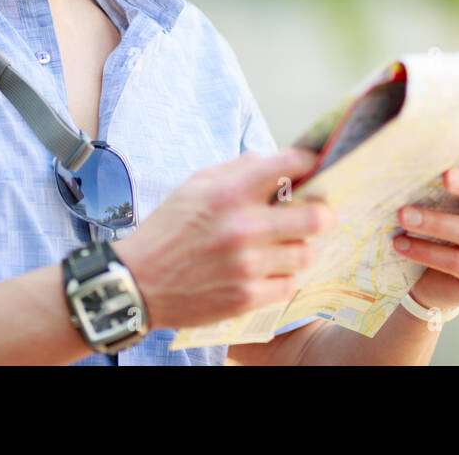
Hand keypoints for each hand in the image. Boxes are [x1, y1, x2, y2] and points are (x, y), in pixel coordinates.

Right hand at [111, 147, 335, 330]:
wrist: (137, 282)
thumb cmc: (169, 229)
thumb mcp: (196, 185)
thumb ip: (239, 169)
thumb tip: (277, 160)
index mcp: (230, 192)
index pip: (291, 166)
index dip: (311, 163)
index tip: (314, 167)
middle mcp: (243, 227)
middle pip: (317, 217)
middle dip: (322, 213)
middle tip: (316, 214)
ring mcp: (247, 265)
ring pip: (306, 254)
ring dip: (298, 248)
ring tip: (281, 246)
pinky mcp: (247, 297)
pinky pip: (289, 284)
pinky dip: (282, 277)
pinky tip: (266, 270)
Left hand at [394, 167, 458, 315]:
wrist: (434, 279)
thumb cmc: (438, 230)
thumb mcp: (442, 204)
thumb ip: (441, 185)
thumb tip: (415, 161)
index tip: (458, 159)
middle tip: (444, 177)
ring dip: (436, 223)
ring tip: (403, 216)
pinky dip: (428, 253)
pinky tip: (402, 245)